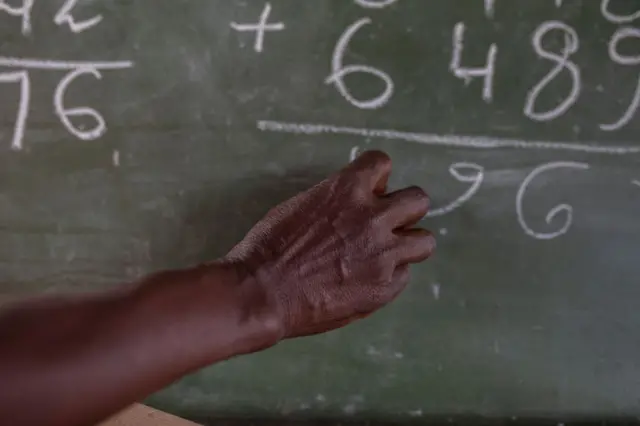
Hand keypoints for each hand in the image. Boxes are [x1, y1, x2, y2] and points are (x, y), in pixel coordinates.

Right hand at [225, 151, 434, 338]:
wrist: (263, 293)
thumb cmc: (269, 246)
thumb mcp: (301, 206)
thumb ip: (338, 202)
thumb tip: (358, 203)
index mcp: (348, 190)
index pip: (382, 163)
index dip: (376, 178)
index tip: (368, 191)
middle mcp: (374, 218)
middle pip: (418, 200)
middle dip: (403, 209)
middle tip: (385, 224)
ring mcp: (384, 254)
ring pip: (424, 241)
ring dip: (406, 244)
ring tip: (384, 255)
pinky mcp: (385, 288)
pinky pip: (403, 275)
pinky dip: (388, 276)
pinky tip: (365, 282)